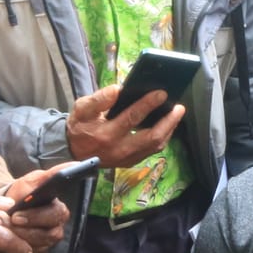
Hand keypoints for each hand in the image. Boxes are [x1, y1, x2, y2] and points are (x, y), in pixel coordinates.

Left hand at [0, 169, 71, 252]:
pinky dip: (12, 250)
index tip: (17, 215)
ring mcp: (45, 244)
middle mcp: (56, 229)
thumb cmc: (22, 194)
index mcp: (59, 211)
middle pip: (47, 235)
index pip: (56, 216)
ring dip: (16, 239)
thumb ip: (53, 173)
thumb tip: (76, 164)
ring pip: (36, 247)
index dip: (36, 217)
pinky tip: (1, 241)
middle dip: (24, 230)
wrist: (7, 210)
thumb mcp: (34, 180)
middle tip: (4, 223)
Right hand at [65, 84, 184, 169]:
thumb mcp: (81, 109)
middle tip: (179, 107)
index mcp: (106, 134)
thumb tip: (118, 89)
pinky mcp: (131, 162)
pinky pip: (152, 151)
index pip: (132, 118)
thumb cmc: (79, 126)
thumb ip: (99, 99)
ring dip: (169, 130)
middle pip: (152, 137)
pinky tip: (167, 125)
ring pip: (156, 146)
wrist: (73, 152)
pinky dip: (163, 137)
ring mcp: (127, 158)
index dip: (148, 104)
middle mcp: (119, 149)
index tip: (161, 93)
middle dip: (168, 121)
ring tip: (176, 114)